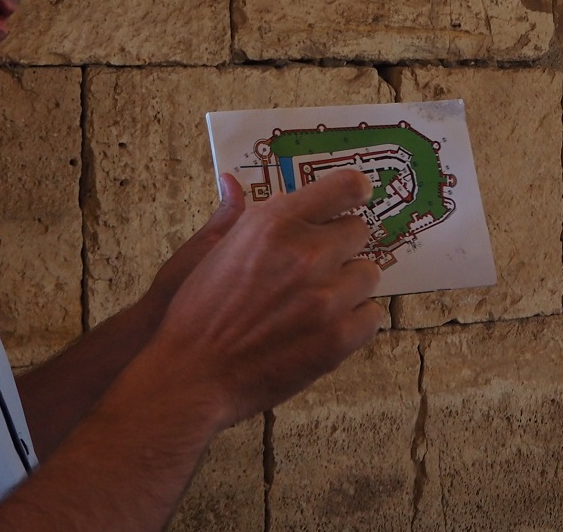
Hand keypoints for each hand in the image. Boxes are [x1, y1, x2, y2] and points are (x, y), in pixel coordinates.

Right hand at [136, 168, 383, 428]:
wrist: (191, 375)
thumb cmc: (198, 311)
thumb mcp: (214, 249)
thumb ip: (244, 217)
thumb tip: (247, 187)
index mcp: (276, 223)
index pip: (346, 187)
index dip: (353, 193)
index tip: (352, 201)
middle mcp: (307, 253)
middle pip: (359, 232)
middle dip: (340, 247)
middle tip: (315, 268)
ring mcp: (326, 297)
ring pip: (368, 275)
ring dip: (347, 286)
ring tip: (313, 304)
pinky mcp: (337, 338)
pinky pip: (372, 316)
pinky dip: (353, 323)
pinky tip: (323, 329)